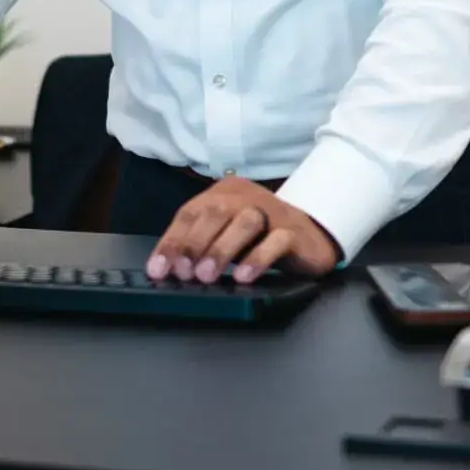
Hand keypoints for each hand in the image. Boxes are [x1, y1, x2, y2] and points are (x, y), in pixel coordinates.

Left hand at [147, 177, 340, 284]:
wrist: (311, 235)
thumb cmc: (261, 237)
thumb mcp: (227, 236)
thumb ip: (202, 245)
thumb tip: (170, 269)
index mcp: (224, 193)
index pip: (191, 213)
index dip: (172, 241)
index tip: (158, 269)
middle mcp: (246, 197)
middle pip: (215, 212)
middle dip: (194, 243)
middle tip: (183, 272)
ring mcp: (273, 211)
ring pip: (244, 222)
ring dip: (221, 250)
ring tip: (206, 277)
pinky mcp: (293, 231)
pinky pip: (276, 241)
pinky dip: (258, 259)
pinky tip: (244, 276)